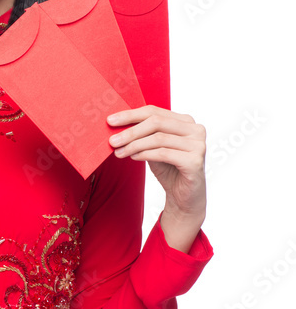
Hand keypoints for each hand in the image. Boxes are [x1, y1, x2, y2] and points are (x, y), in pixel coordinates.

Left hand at [106, 104, 206, 227]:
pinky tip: (133, 157)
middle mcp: (195, 129)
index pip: (154, 111)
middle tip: (112, 140)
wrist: (184, 197)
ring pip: (159, 138)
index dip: (130, 115)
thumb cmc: (169, 169)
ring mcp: (198, 144)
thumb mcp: (152, 147)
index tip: (110, 121)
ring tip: (119, 152)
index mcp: (185, 121)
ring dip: (134, 145)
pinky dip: (145, 154)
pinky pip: (164, 153)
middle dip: (131, 131)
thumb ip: (142, 134)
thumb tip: (116, 125)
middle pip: (156, 122)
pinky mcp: (195, 161)